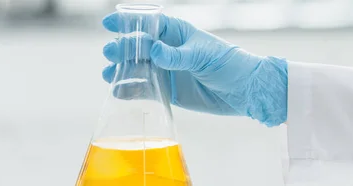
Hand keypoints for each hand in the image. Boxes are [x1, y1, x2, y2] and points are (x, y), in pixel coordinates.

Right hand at [101, 13, 287, 126]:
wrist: (243, 92)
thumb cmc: (229, 64)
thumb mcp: (203, 56)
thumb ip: (177, 55)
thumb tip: (153, 51)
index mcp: (178, 34)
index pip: (149, 24)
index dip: (129, 24)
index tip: (110, 25)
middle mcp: (169, 51)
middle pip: (138, 47)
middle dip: (122, 49)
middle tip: (112, 53)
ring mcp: (168, 71)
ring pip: (137, 68)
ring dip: (122, 69)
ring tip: (109, 73)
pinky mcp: (169, 91)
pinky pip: (145, 89)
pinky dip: (131, 90)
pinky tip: (118, 91)